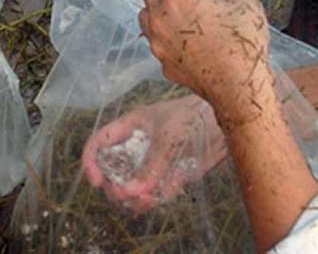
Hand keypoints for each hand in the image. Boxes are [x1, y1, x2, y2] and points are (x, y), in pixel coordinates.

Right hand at [81, 95, 226, 212]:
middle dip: (115, 186)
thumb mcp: (169, 137)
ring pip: (132, 186)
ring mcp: (152, 162)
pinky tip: (154, 200)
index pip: (100, 142)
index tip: (96, 180)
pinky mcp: (168, 175)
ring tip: (144, 200)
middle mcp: (137, 146)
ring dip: (133, 197)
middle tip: (124, 195)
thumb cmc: (194, 116)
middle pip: (112, 171)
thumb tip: (131, 192)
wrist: (225, 123)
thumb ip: (151, 165)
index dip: (91, 161)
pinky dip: (151, 200)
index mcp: (129, 127)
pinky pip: (152, 193)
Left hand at [136, 0, 273, 122]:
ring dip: (150, 6)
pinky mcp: (163, 63)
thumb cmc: (243, 42)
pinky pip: (160, 43)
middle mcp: (161, 18)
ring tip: (158, 2)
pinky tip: (179, 38)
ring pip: (145, 17)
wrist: (237, 87)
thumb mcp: (244, 5)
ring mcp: (158, 43)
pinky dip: (166, 36)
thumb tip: (216, 7)